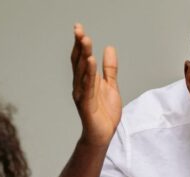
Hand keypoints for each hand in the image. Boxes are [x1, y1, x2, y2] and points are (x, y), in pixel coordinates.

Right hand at [70, 22, 121, 146]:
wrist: (103, 135)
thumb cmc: (104, 113)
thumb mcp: (111, 86)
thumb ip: (110, 68)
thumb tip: (109, 48)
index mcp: (87, 80)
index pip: (81, 58)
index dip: (80, 44)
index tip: (79, 28)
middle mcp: (81, 85)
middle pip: (78, 62)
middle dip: (79, 45)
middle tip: (79, 29)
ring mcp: (82, 95)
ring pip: (81, 72)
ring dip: (83, 55)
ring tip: (85, 40)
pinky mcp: (86, 105)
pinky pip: (87, 86)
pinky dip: (88, 73)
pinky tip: (90, 61)